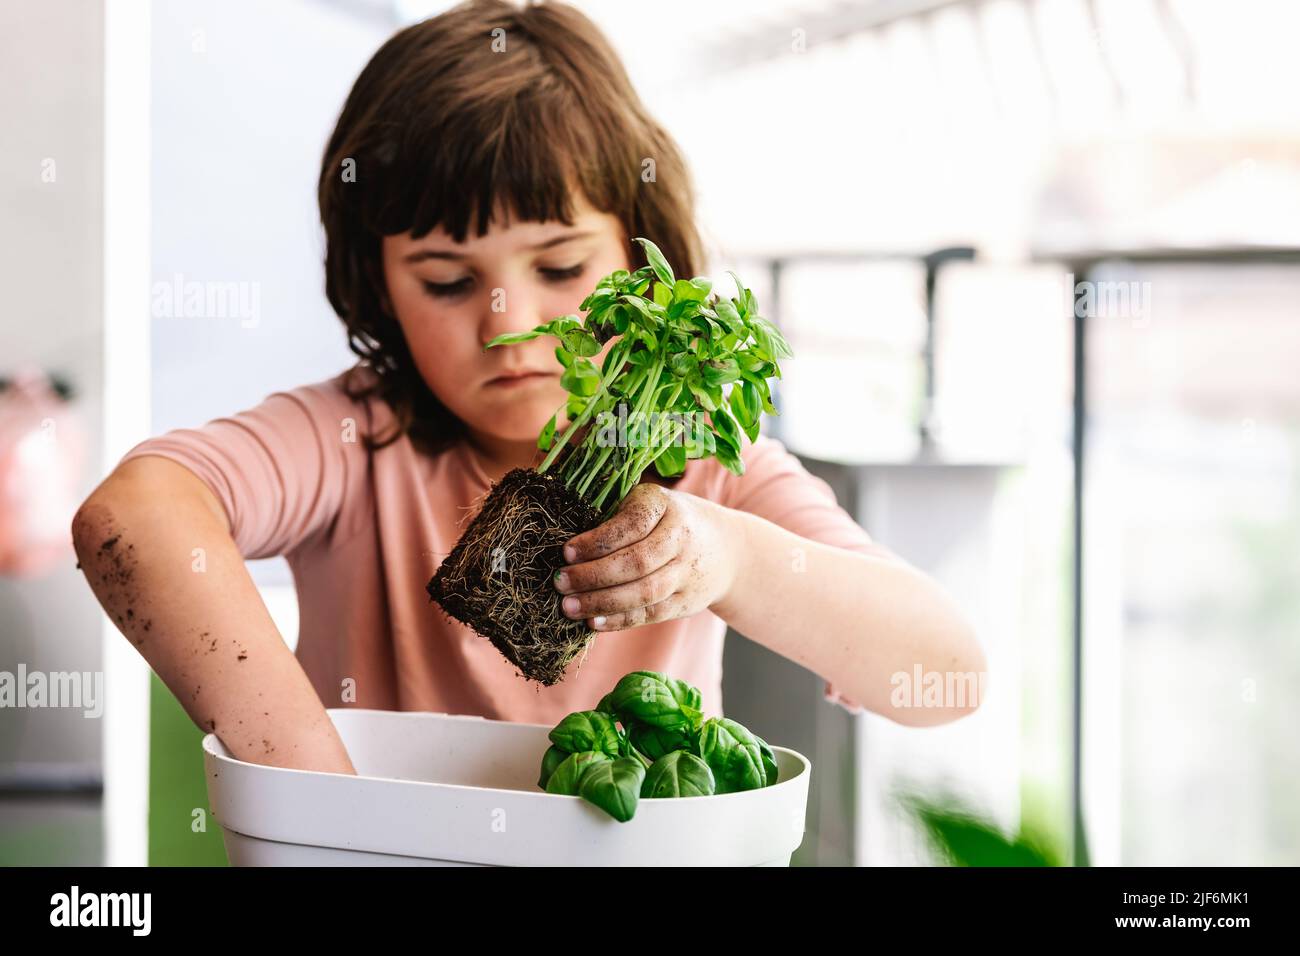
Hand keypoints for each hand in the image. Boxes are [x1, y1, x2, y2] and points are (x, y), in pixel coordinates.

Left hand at [553, 483, 743, 630]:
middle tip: (560, 582)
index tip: (565, 551)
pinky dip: (620, 621)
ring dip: (603, 602)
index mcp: (666, 506)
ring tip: (569, 607)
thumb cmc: (668, 521)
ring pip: (644, 593)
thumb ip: (616, 516)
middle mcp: (681, 539)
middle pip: (637, 563)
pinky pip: (651, 614)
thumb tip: (566, 545)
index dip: (597, 541)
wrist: (726, 549)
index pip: (631, 525)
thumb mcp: (650, 504)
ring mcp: (687, 573)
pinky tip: (593, 622)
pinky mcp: (686, 602)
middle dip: (593, 576)